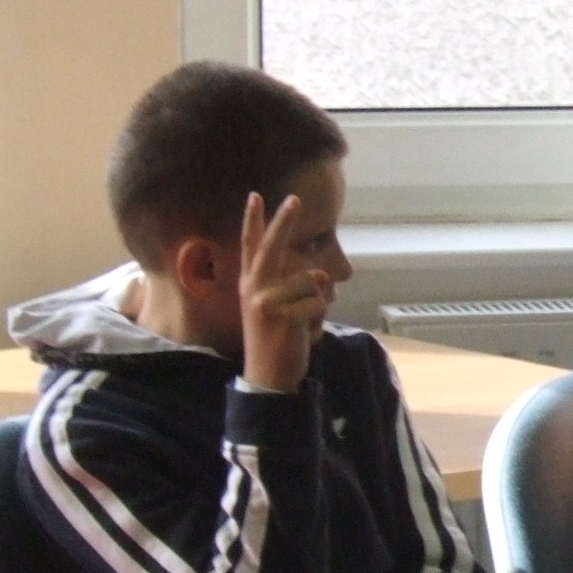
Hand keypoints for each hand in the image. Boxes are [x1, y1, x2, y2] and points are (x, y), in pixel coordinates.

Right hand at [239, 191, 332, 394]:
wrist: (268, 376)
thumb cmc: (278, 340)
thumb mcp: (280, 310)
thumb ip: (295, 288)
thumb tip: (321, 275)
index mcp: (252, 284)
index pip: (251, 247)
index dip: (254, 222)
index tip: (255, 196)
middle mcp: (254, 288)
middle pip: (272, 247)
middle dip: (283, 222)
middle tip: (294, 199)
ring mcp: (265, 300)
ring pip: (312, 281)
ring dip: (320, 304)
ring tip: (304, 324)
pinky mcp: (281, 315)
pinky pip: (319, 303)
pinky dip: (321, 321)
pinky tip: (306, 335)